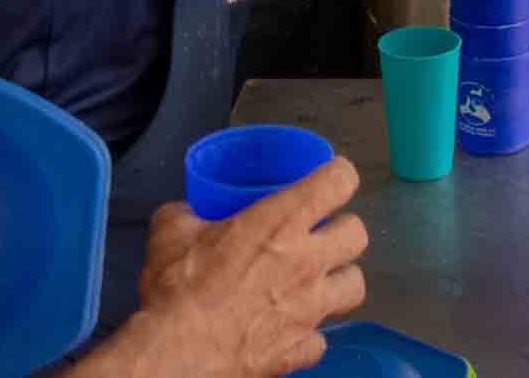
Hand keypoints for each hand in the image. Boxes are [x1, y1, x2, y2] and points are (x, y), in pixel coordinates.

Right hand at [125, 161, 367, 377]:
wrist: (178, 354)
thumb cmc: (179, 289)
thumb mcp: (170, 233)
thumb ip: (185, 215)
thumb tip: (185, 213)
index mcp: (282, 222)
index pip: (339, 181)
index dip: (338, 175)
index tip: (330, 179)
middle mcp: (308, 262)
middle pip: (357, 234)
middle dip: (343, 229)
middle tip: (321, 233)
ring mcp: (310, 309)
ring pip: (355, 285)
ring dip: (339, 280)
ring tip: (317, 281)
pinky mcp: (301, 350)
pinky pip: (321, 339)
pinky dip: (309, 334)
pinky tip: (290, 329)